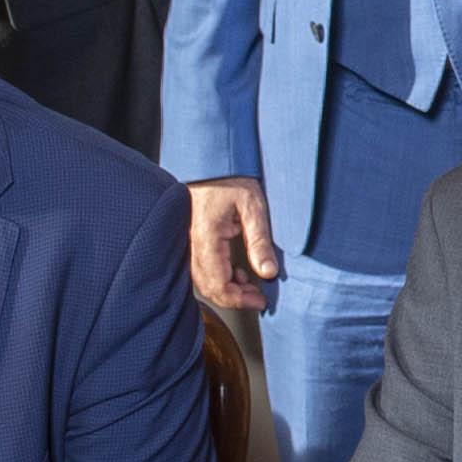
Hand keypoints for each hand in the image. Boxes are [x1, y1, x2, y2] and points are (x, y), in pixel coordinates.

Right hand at [188, 177, 282, 313]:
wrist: (212, 160)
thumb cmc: (230, 177)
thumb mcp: (253, 207)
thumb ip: (260, 241)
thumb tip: (268, 272)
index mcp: (207, 239)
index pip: (218, 285)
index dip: (240, 300)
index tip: (260, 301)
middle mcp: (195, 244)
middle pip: (209, 287)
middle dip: (234, 299)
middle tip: (258, 298)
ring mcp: (193, 242)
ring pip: (205, 280)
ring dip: (227, 289)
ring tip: (250, 287)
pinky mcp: (197, 239)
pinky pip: (204, 268)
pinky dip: (221, 277)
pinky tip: (238, 273)